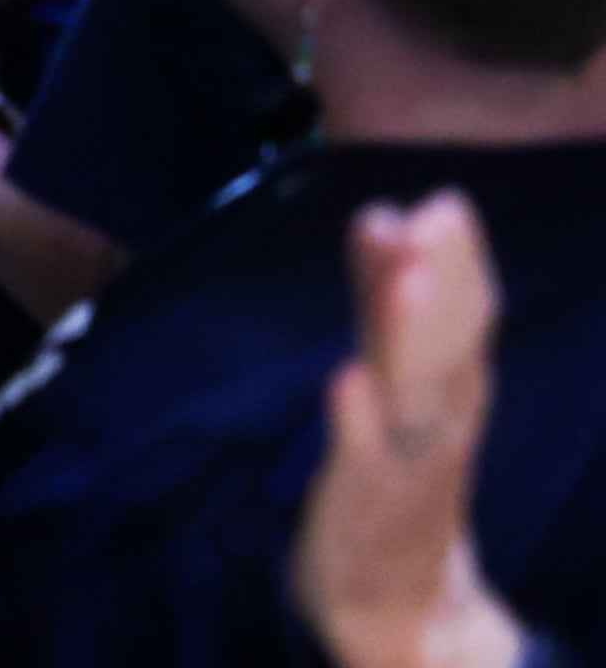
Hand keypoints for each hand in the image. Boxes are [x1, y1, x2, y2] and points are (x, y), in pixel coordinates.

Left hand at [297, 192, 525, 667]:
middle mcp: (438, 419)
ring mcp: (403, 458)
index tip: (447, 202)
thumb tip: (386, 224)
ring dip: (405, 330)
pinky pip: (360, 455)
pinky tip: (344, 378)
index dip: (457, 263)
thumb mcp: (400, 389)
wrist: (403, 602)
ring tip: (403, 273)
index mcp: (450, 391)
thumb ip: (387, 312)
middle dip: (441, 279)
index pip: (461, 317)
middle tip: (434, 215)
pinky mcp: (361, 496)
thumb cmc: (398, 478)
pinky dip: (355, 418)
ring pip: (411, 388)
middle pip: (443, 341)